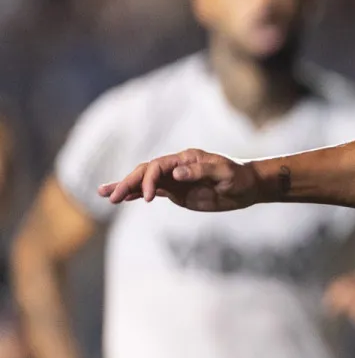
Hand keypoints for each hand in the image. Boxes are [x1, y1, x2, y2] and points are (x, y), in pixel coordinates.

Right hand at [99, 149, 260, 210]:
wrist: (247, 187)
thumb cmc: (238, 177)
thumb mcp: (224, 173)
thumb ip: (201, 171)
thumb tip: (176, 173)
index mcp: (185, 159)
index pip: (157, 166)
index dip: (148, 180)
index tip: (145, 197)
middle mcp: (176, 167)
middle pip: (145, 172)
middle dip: (127, 183)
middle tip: (111, 197)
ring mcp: (174, 180)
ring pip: (143, 181)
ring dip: (124, 187)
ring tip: (104, 194)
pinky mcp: (175, 192)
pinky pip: (151, 191)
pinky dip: (135, 194)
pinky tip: (121, 199)